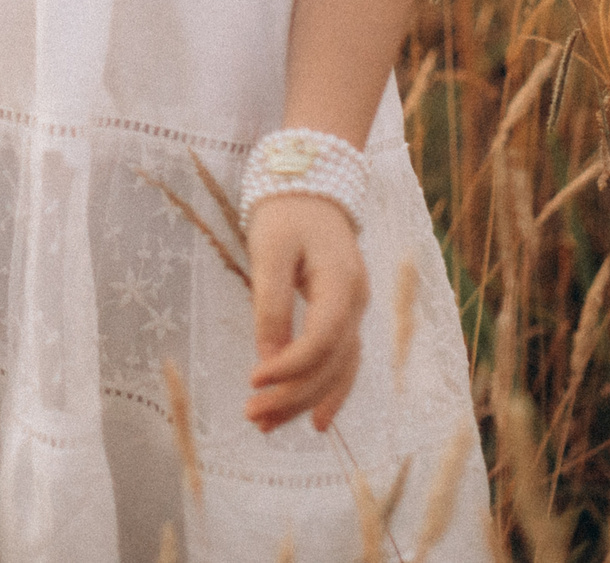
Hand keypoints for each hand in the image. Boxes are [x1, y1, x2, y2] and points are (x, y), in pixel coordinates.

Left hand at [245, 193, 367, 432]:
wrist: (313, 184)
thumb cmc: (286, 213)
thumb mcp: (269, 251)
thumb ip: (270, 304)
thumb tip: (266, 357)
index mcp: (341, 283)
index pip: (321, 340)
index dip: (289, 366)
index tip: (253, 380)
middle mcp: (357, 303)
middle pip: (332, 364)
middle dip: (293, 395)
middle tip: (253, 416)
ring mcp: (356, 310)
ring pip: (339, 369)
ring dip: (306, 400)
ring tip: (270, 426)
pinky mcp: (346, 314)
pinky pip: (343, 362)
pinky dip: (328, 391)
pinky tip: (312, 418)